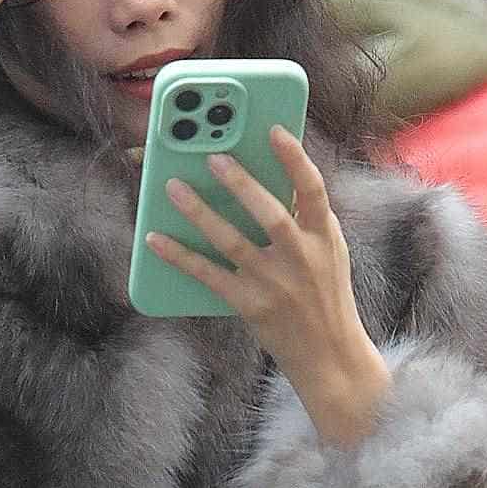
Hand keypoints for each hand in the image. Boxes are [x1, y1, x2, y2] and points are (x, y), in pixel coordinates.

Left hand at [147, 127, 389, 446]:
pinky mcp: (251, 306)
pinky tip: (156, 238)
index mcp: (325, 238)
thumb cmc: (324, 297)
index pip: (313, 190)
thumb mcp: (330, 253)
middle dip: (242, 184)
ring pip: (233, 242)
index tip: (273, 130)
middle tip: (212, 157)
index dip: (294, 158)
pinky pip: (209, 276)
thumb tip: (260, 180)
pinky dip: (180, 256)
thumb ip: (304, 219)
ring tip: (174, 187)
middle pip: (270, 214)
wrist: (331, 357)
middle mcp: (302, 259)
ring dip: (201, 213)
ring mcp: (275, 284)